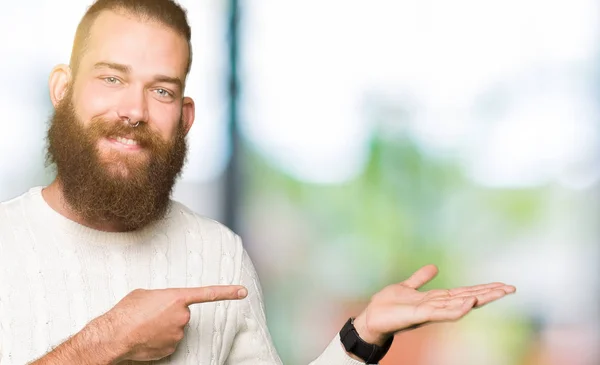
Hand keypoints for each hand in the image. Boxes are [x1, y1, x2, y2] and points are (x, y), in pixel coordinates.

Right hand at [90, 285, 247, 361]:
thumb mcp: (146, 294)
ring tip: (145, 325)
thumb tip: (164, 304)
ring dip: (164, 327)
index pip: (208, 293)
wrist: (114, 335)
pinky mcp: (172, 348)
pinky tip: (146, 337)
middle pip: (182, 314)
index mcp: (178, 298)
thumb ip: (163, 296)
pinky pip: (169, 341)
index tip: (243, 292)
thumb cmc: (127, 311)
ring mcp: (178, 334)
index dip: (228, 292)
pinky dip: (160, 339)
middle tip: (151, 314)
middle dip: (170, 314)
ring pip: (176, 328)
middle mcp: (183, 316)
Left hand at [353, 264, 515, 345]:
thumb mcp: (407, 286)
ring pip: (460, 305)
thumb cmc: (388, 306)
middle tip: (511, 288)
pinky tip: (469, 302)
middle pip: (468, 298)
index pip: (464, 292)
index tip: (503, 285)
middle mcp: (437, 306)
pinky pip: (442, 313)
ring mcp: (430, 311)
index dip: (483, 288)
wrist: (371, 317)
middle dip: (489, 293)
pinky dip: (456, 309)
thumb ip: (420, 279)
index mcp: (436, 298)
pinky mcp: (420, 315)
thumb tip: (434, 267)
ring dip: (479, 299)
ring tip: (498, 292)